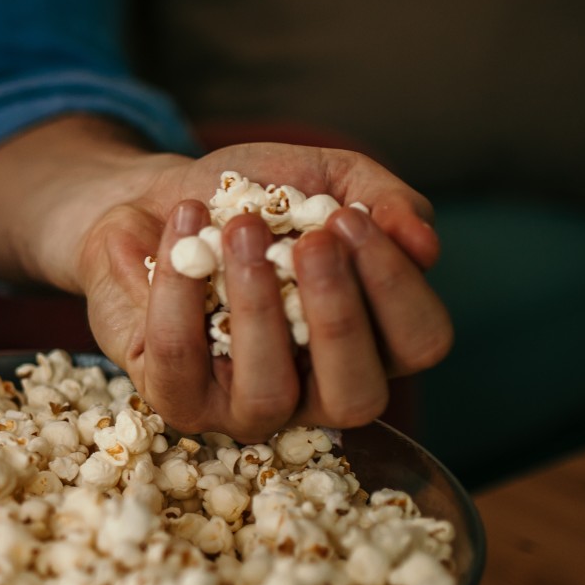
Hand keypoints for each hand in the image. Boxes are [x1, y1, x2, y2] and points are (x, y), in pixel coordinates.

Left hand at [77, 143, 452, 440]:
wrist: (158, 197)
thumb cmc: (255, 197)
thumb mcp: (327, 177)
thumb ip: (383, 199)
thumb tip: (425, 243)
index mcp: (372, 342)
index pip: (418, 343)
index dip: (394, 286)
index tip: (349, 220)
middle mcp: (317, 391)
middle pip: (358, 396)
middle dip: (339, 316)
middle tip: (312, 242)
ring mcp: (245, 407)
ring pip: (268, 393)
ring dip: (259, 306)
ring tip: (243, 229)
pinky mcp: (176, 398)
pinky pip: (180, 360)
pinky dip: (179, 290)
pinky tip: (187, 226)